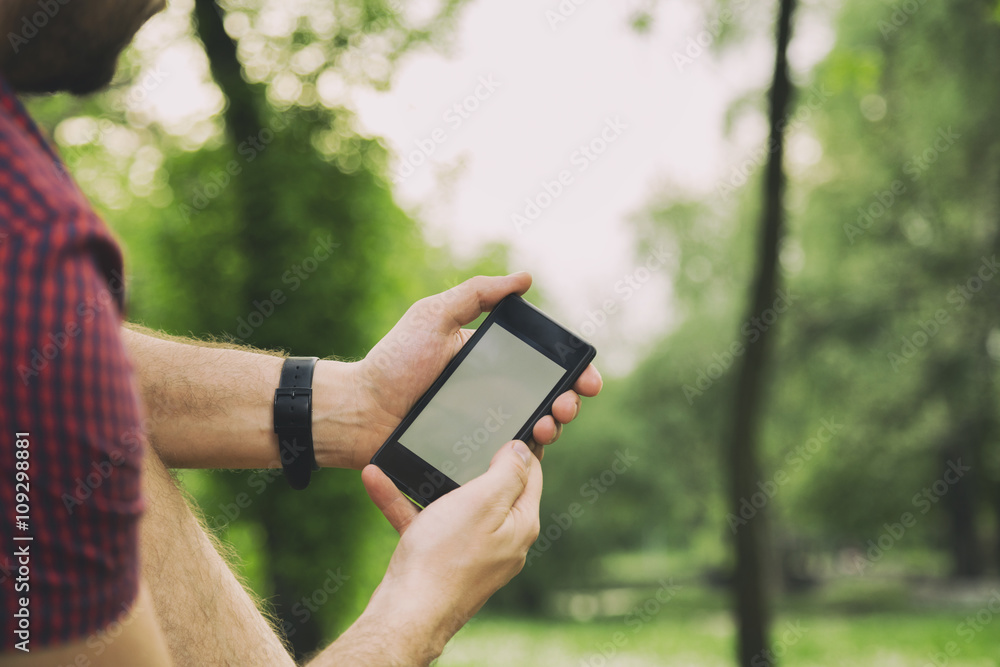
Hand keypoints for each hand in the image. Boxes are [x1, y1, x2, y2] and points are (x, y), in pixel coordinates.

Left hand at [331, 272, 601, 468]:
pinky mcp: (470, 456)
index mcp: (490, 362)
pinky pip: (504, 460)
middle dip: (568, 403)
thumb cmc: (394, 361)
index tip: (588, 380)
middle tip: (567, 406)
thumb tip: (525, 277)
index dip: (572, 373)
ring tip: (547, 425)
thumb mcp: (434, 316)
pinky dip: (523, 456)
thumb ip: (476, 294)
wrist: (360, 411)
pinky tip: (527, 449)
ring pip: (532, 431)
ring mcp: (483, 428)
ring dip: (552, 429)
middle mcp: (493, 395)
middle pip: (546, 401)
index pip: (542, 367)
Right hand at [354, 440, 541, 662]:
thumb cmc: (445, 558)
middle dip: (469, 461)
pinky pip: (426, 522)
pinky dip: (405, 503)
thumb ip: (507, 472)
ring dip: (426, 480)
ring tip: (406, 456)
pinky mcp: (442, 561)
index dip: (521, 445)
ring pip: (451, 504)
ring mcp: (472, 552)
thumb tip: (523, 450)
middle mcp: (502, 540)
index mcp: (520, 523)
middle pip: (491, 488)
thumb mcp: (483, 502)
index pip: (531, 474)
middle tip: (455, 433)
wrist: (406, 614)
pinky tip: (377, 481)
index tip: (506, 421)